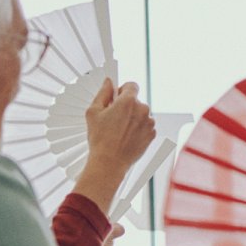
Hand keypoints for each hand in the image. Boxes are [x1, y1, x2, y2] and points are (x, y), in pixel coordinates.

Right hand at [73, 80, 156, 213]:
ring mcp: (149, 123)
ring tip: (119, 130)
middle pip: (136, 101)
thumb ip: (103, 93)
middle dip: (126, 106)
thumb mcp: (94, 112)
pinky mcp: (152, 134)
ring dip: (133, 118)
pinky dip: (138, 129)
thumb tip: (108, 83)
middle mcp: (143, 110)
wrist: (110, 162)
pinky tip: (126, 137)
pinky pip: (146, 126)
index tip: (117, 97)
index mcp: (129, 101)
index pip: (132, 85)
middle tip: (113, 118)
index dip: (122, 90)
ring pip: (141, 114)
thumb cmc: (101, 139)